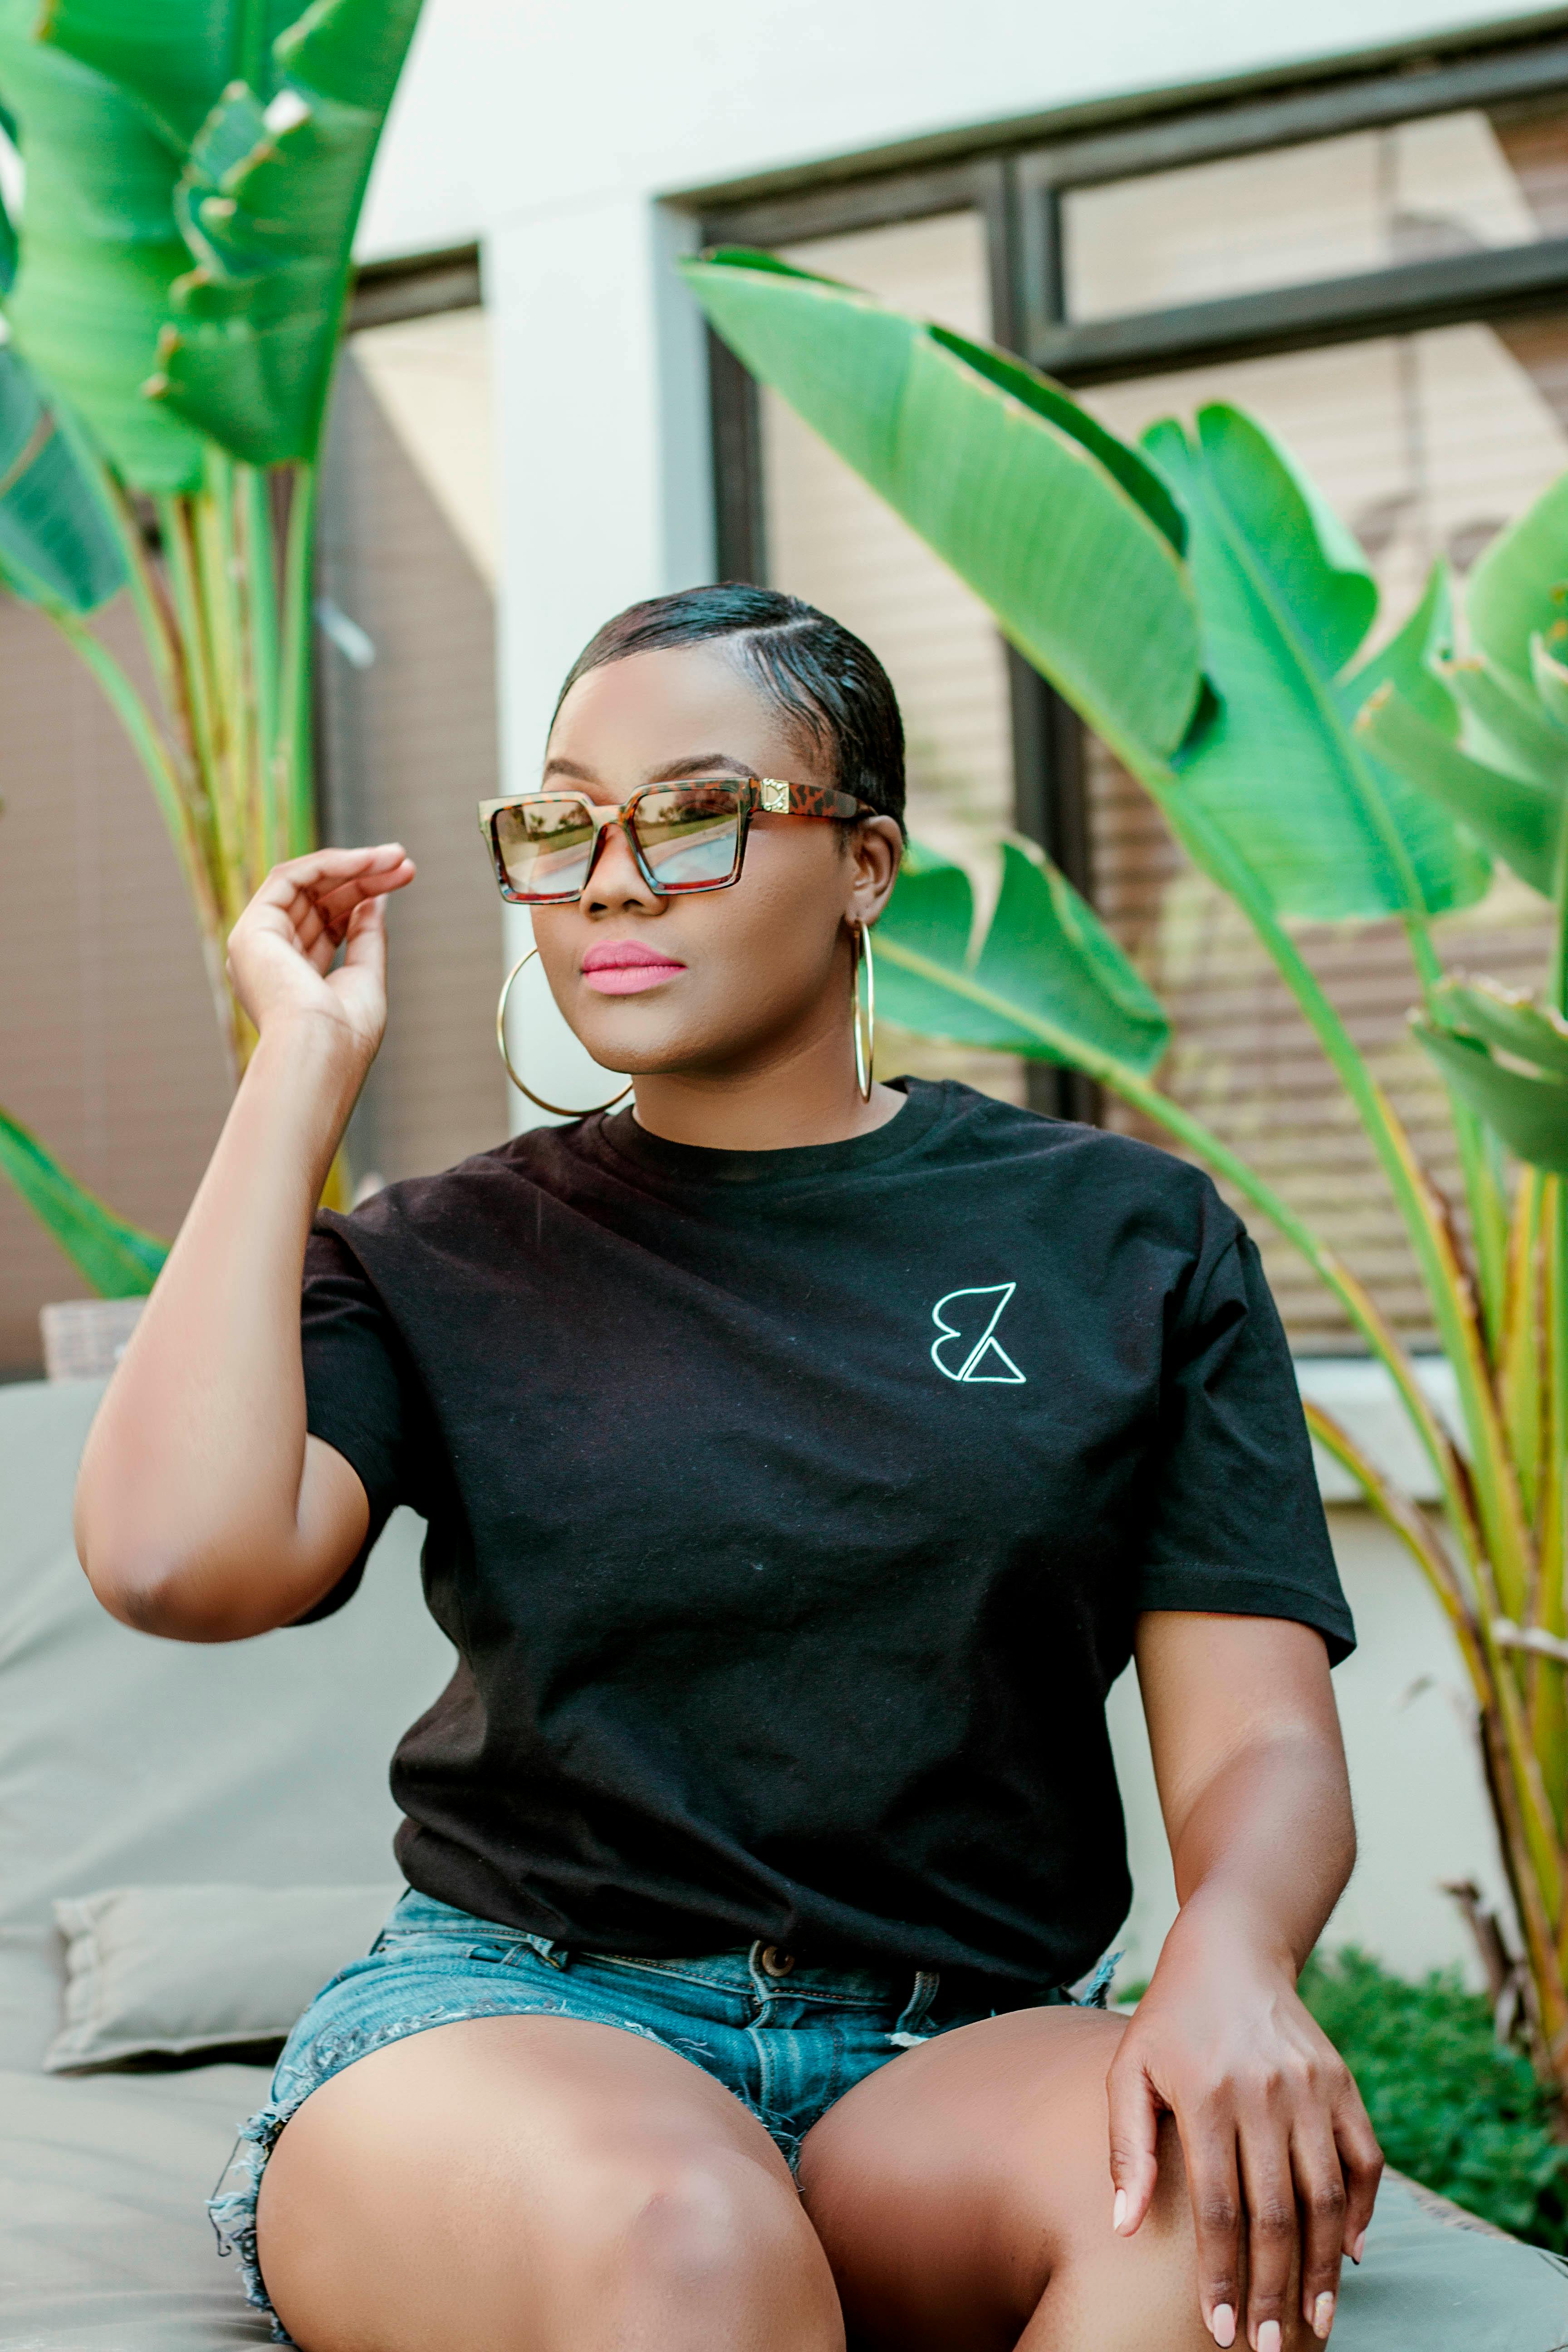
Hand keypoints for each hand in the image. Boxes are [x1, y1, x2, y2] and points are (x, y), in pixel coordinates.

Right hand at [226, 844, 415, 1063]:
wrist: (323, 1050)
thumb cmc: (346, 1032)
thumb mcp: (365, 975)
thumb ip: (365, 936)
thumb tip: (375, 899)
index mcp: (292, 978)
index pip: (327, 923)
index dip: (365, 896)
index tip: (403, 878)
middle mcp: (269, 959)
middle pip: (318, 900)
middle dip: (364, 876)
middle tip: (406, 862)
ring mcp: (256, 944)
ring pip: (305, 884)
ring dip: (353, 865)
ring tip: (396, 857)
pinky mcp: (251, 930)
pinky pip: (289, 877)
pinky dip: (329, 864)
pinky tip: (368, 860)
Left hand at [1106, 1917, 1380, 2348]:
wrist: (1230, 1952)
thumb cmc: (1168, 2021)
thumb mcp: (1128, 2070)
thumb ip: (1127, 2147)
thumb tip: (1123, 2226)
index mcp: (1208, 2097)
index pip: (1220, 2210)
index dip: (1223, 2275)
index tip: (1220, 2329)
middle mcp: (1265, 2094)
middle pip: (1278, 2214)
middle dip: (1273, 2290)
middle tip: (1269, 2345)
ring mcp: (1311, 2089)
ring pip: (1327, 2197)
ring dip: (1324, 2268)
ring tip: (1315, 2321)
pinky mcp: (1343, 2082)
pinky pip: (1364, 2160)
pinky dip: (1363, 2211)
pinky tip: (1350, 2254)